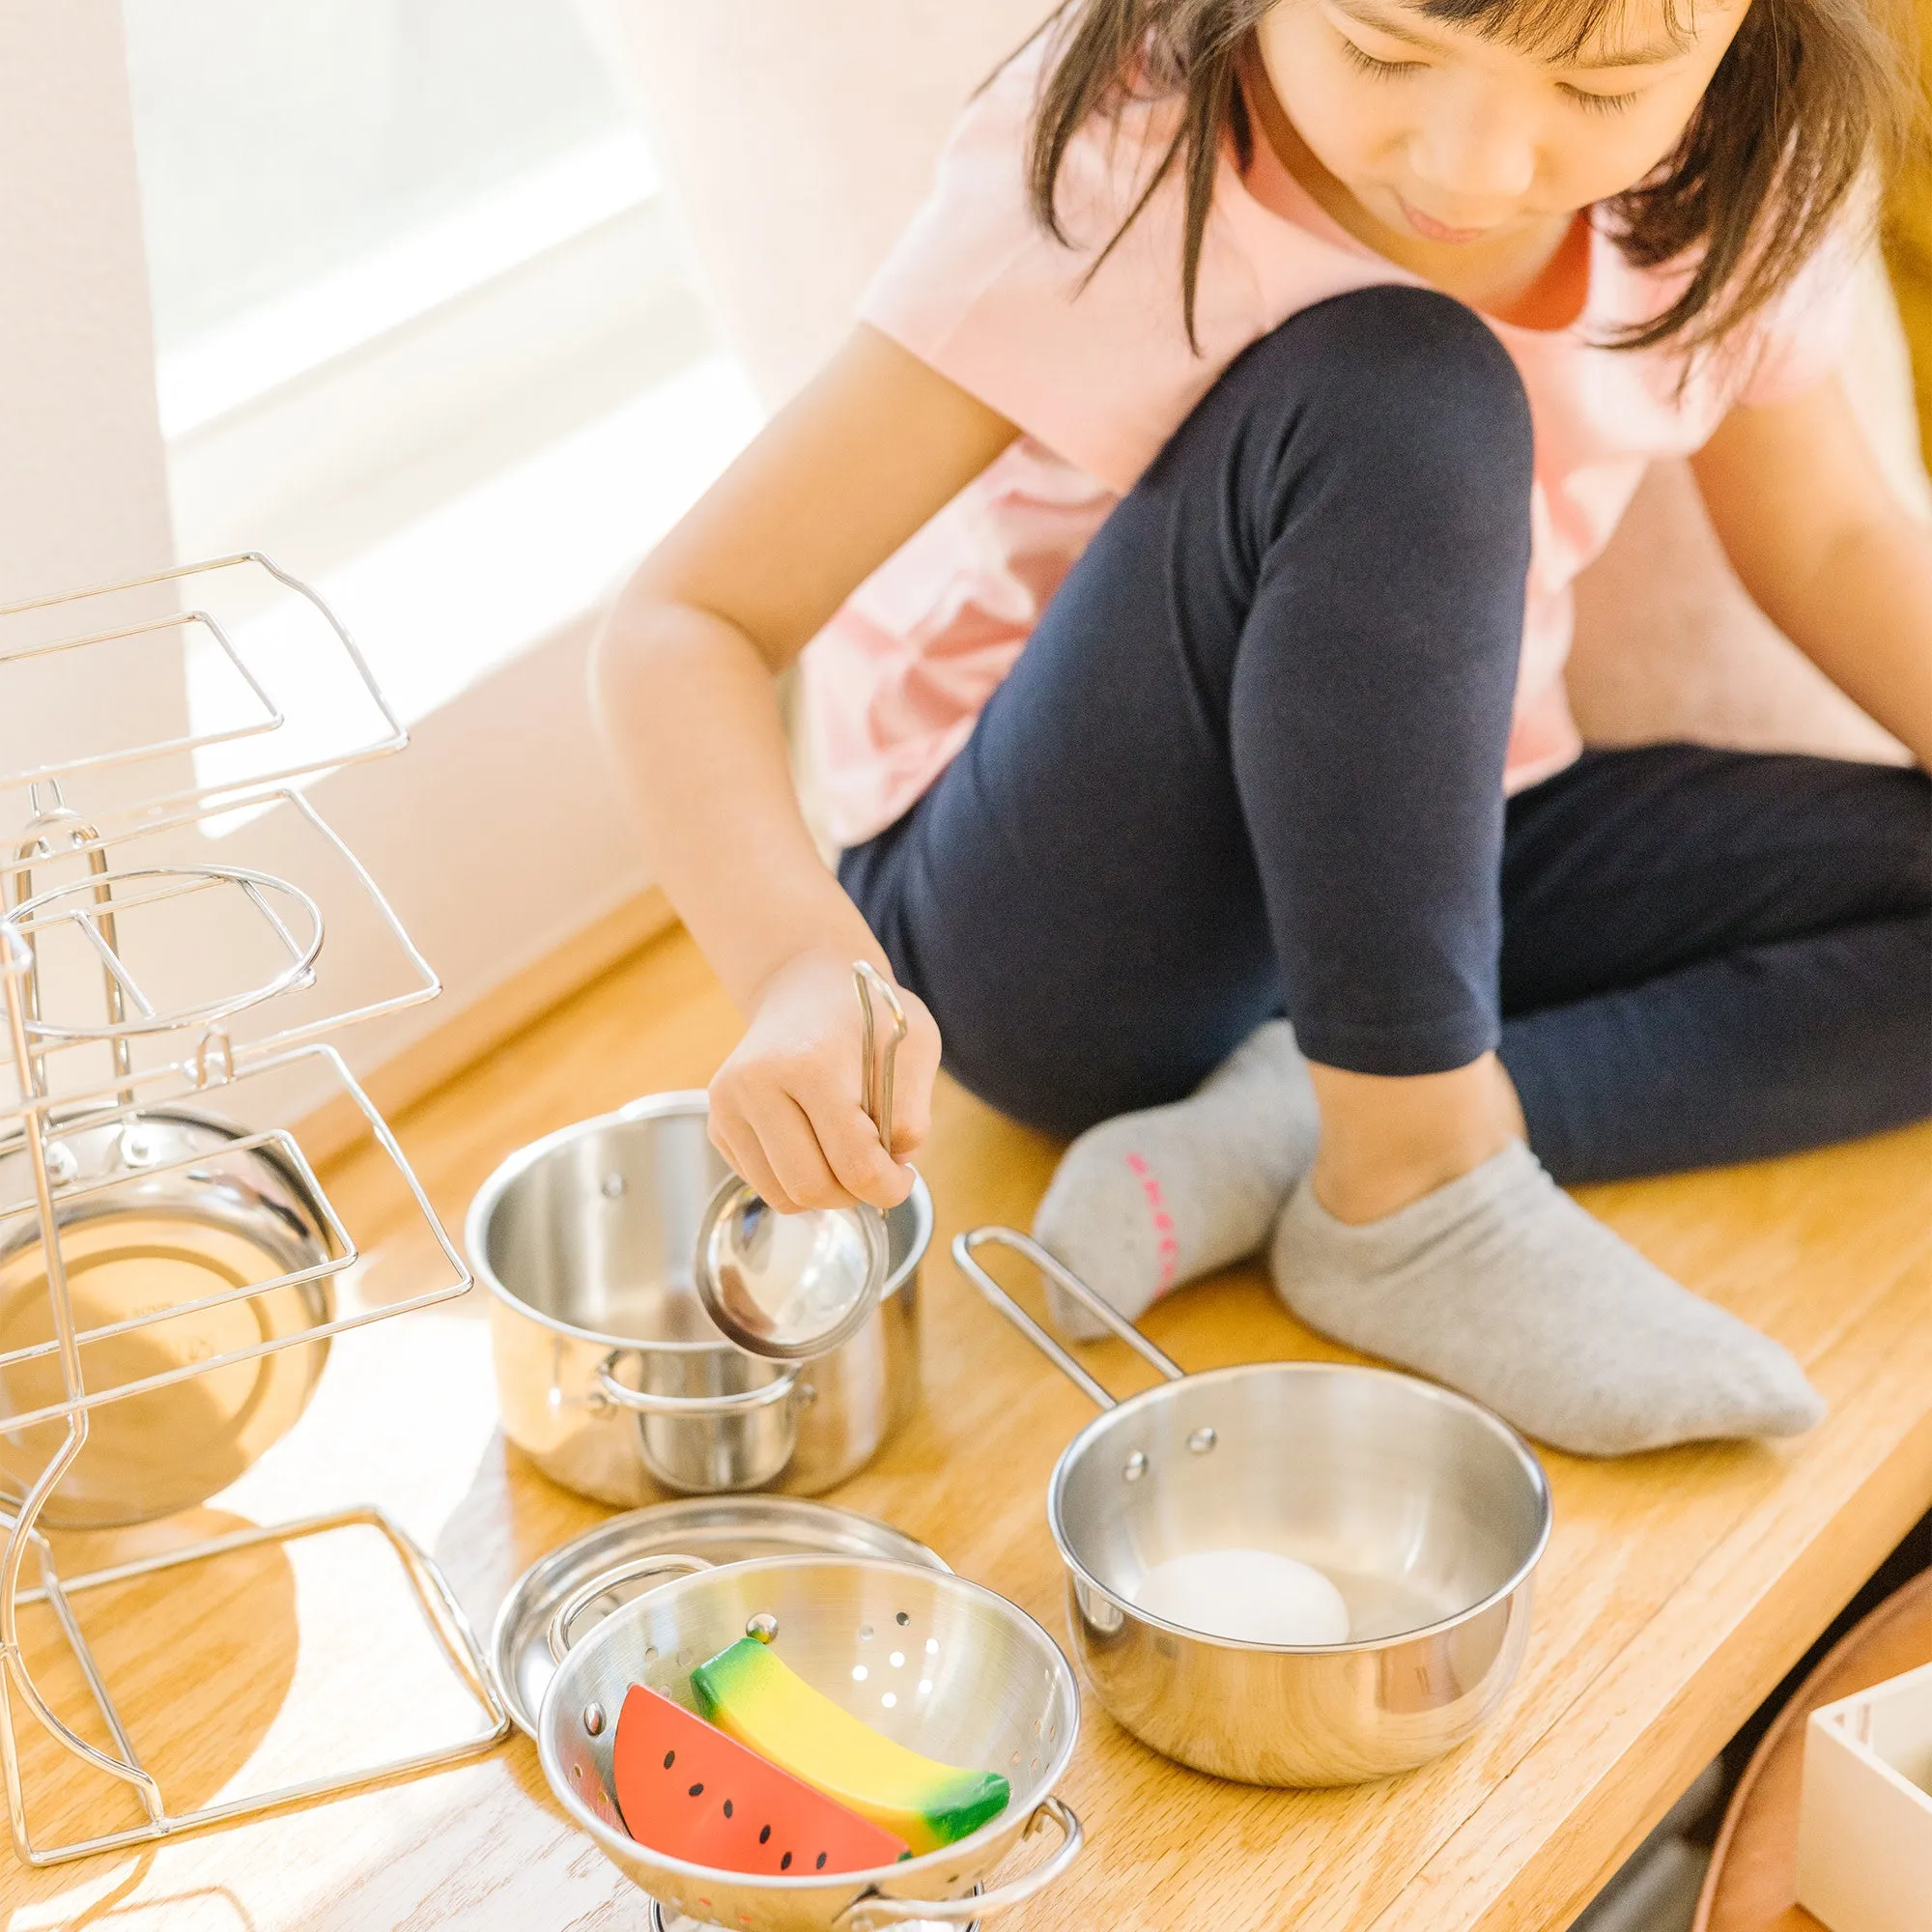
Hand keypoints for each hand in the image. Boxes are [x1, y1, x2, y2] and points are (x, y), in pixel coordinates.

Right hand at [707, 950, 940, 1213]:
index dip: (889, 1186)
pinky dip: (794, 1182)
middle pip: (811, 1188)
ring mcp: (728, 1104)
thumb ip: (912, 1113)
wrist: (804, 988)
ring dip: (823, 1194)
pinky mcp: (716, 1122)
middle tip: (876, 1171)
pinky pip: (761, 1184)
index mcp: (811, 1063)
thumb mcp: (915, 1045)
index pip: (855, 1163)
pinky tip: (813, 1145)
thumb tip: (889, 1167)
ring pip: (782, 1196)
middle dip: (854, 1195)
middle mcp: (757, 1084)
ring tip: (845, 1158)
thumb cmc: (864, 1017)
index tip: (902, 1175)